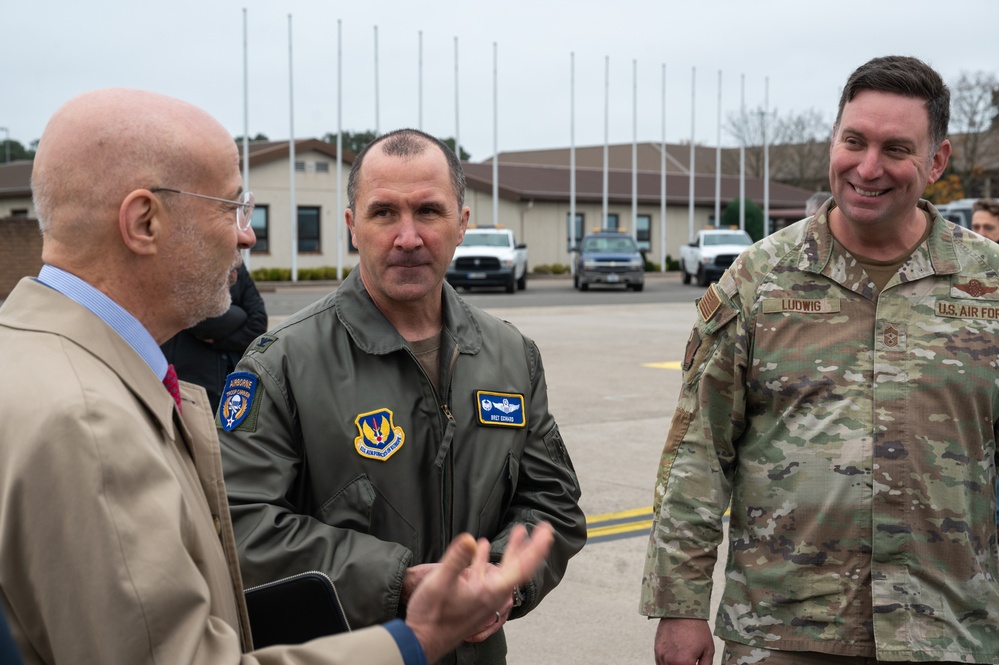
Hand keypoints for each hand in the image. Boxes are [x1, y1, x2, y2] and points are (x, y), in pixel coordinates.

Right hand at [405, 522, 552, 662]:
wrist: (420, 640)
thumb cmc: (431, 617)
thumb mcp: (440, 583)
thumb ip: (456, 560)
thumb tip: (470, 539)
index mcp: (490, 592)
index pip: (522, 568)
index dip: (536, 549)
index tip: (546, 533)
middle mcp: (491, 595)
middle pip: (518, 567)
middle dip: (531, 547)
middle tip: (543, 529)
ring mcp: (483, 596)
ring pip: (504, 570)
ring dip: (512, 551)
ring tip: (518, 532)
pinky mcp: (472, 597)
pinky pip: (486, 575)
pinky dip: (487, 559)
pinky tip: (482, 547)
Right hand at [654, 617, 713, 664]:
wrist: (681, 610)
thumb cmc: (696, 628)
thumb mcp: (708, 650)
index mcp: (684, 663)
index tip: (694, 663)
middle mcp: (670, 661)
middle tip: (690, 660)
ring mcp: (662, 655)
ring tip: (682, 659)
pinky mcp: (657, 650)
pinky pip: (660, 664)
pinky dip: (667, 664)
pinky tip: (674, 659)